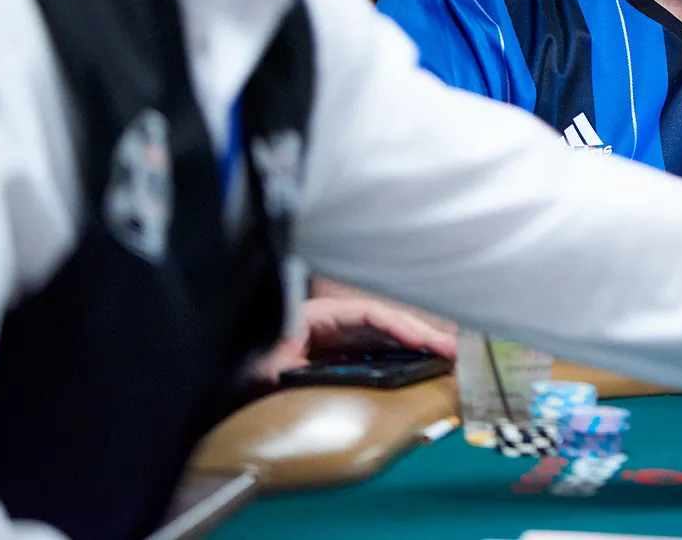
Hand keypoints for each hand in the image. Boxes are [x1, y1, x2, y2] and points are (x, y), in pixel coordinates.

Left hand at [252, 296, 458, 383]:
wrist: (226, 367)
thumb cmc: (241, 360)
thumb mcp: (261, 366)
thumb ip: (286, 365)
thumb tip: (312, 367)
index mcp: (317, 316)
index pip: (370, 314)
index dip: (403, 325)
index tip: (430, 341)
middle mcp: (332, 323)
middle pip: (386, 322)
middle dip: (421, 333)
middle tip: (455, 350)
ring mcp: (338, 338)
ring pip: (386, 335)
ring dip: (416, 343)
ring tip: (448, 354)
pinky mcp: (341, 354)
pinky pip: (378, 350)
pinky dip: (402, 354)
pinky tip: (422, 362)